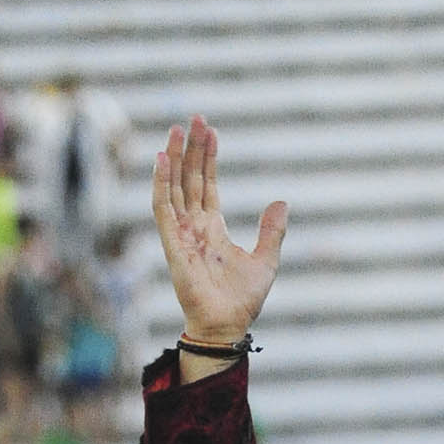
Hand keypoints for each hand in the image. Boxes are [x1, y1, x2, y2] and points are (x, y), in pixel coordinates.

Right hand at [150, 115, 286, 344]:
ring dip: (174, 158)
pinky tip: (161, 160)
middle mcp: (194, 226)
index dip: (208, 158)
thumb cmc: (242, 300)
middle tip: (194, 118)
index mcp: (213, 227)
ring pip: (174, 187)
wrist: (227, 326)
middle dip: (191, 148)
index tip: (210, 132)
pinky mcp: (172, 244)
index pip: (206, 184)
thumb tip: (282, 202)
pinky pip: (162, 209)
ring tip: (177, 130)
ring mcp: (181, 234)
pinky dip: (160, 184)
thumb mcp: (266, 261)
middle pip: (189, 178)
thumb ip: (272, 231)